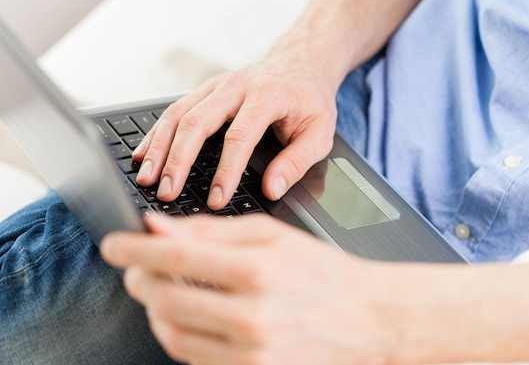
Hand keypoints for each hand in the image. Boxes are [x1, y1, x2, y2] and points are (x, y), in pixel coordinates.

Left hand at [101, 214, 398, 364]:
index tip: (113, 245)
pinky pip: (195, 359)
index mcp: (258, 271)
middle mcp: (252, 317)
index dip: (134, 249)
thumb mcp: (273, 235)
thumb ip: (213, 230)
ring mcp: (252, 354)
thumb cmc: (323, 273)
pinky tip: (188, 316)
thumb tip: (161, 225)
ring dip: (155, 310)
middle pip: (164, 300)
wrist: (367, 320)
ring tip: (162, 291)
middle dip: (139, 279)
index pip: (176, 257)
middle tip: (137, 267)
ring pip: (173, 335)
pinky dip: (180, 334)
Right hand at [131, 44, 344, 209]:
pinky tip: (143, 154)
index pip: (240, 136)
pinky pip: (175, 110)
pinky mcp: (206, 90)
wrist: (301, 64)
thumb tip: (272, 189)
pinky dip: (156, 133)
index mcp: (267, 95)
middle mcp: (237, 86)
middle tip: (167, 191)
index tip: (216, 198)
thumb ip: (297, 162)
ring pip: (179, 113)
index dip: (226, 170)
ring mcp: (217, 85)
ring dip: (159, 147)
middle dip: (178, 159)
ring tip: (147, 178)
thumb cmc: (310, 101)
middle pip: (197, 121)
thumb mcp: (319, 133)